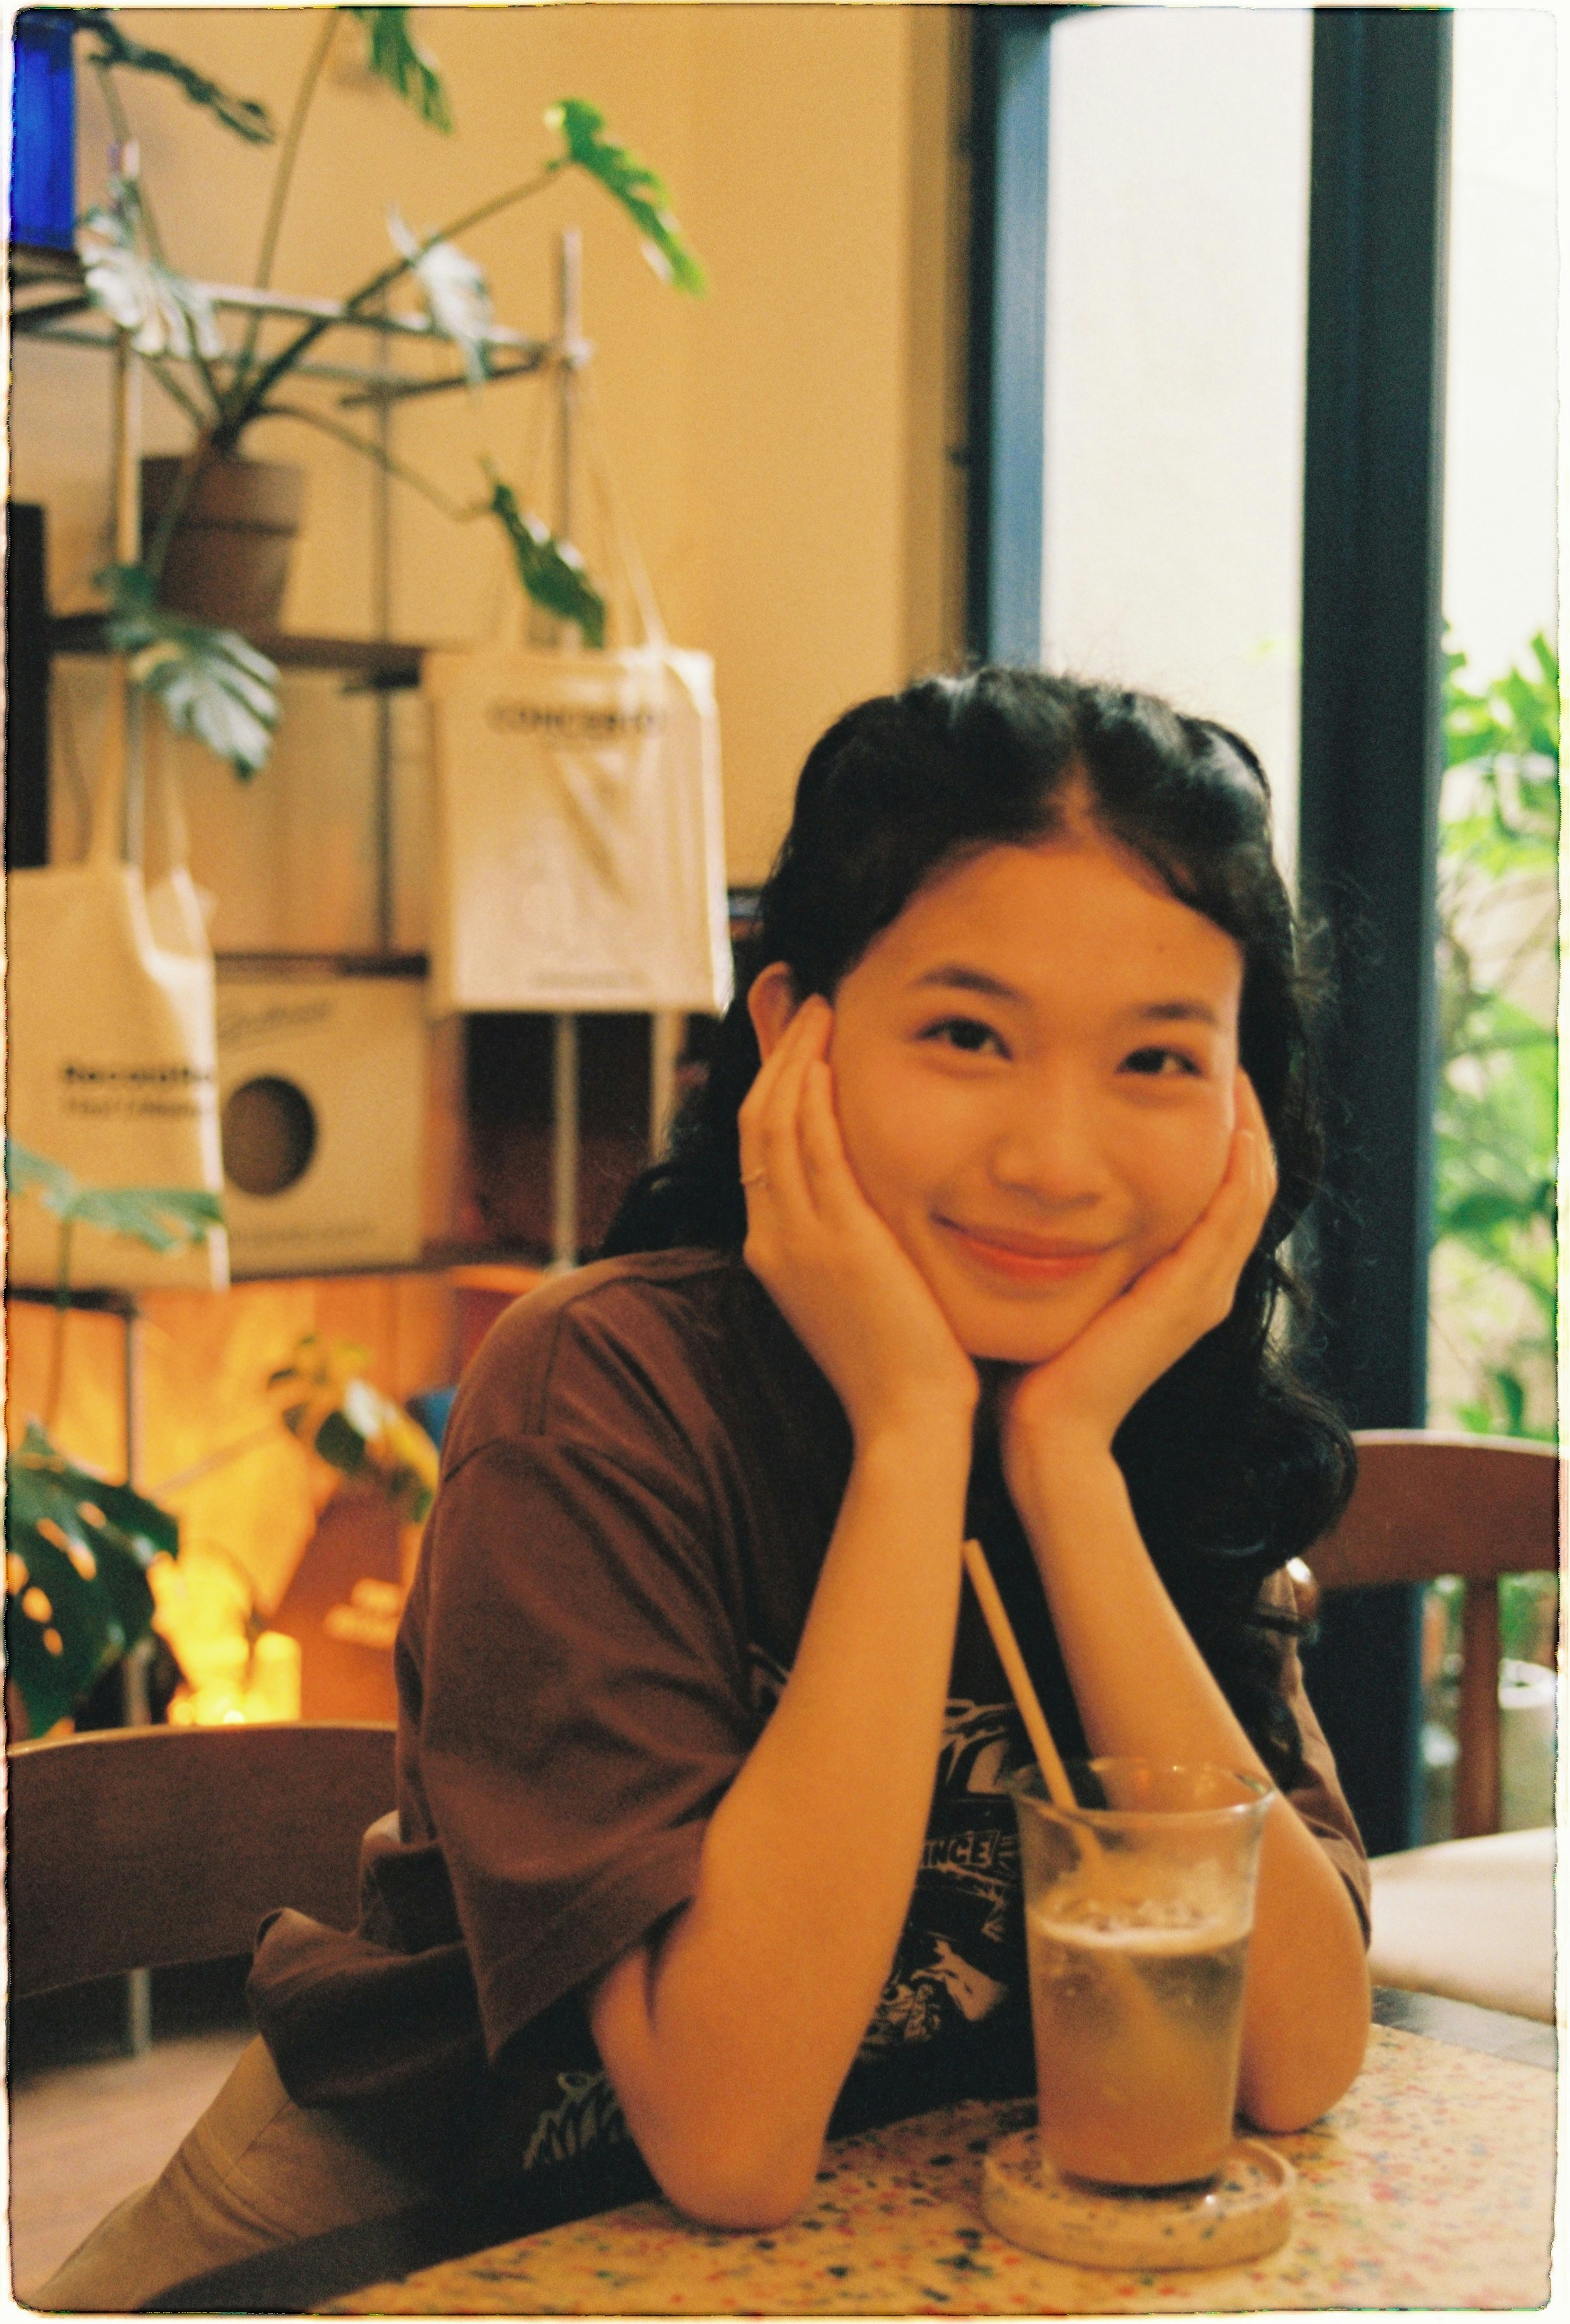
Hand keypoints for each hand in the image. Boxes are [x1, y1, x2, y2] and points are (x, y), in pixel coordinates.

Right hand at [739, 996, 977, 1447]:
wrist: (909, 1422)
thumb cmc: (906, 1363)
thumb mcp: (864, 1290)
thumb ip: (858, 1238)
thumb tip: (873, 1201)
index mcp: (774, 1251)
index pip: (760, 1145)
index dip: (774, 1082)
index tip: (801, 1039)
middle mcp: (771, 1238)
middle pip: (756, 1120)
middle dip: (777, 1052)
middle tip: (806, 999)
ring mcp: (796, 1238)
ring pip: (775, 1121)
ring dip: (794, 1055)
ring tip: (822, 1007)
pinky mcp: (835, 1238)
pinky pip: (808, 1145)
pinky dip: (809, 1091)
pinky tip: (829, 1051)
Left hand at [1001, 1072, 1276, 1496]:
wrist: (1044, 1434)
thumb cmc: (1034, 1363)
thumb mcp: (1056, 1279)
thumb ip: (1060, 1237)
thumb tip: (1024, 1183)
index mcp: (1177, 1278)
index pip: (1217, 1186)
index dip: (1215, 1129)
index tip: (1185, 1069)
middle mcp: (1204, 1282)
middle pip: (1248, 1179)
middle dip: (1241, 1116)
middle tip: (1217, 1053)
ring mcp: (1206, 1291)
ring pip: (1252, 1189)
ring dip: (1248, 1127)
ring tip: (1231, 1068)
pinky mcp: (1194, 1296)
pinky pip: (1234, 1212)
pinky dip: (1238, 1163)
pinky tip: (1230, 1116)